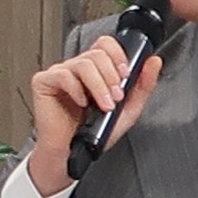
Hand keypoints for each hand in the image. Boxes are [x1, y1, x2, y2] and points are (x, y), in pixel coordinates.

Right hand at [26, 31, 163, 195]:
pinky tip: (81, 103)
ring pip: (83, 64)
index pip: (105, 44)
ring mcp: (59, 73)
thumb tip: (154, 62)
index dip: (118, 54)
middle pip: (97, 53)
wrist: (72, 153)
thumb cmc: (93, 132)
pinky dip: (76, 90)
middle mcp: (77, 68)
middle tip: (116, 96)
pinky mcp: (44, 82)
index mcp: (95, 70)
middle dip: (111, 76)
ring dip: (98, 86)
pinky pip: (63, 75)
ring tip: (103, 104)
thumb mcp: (127, 109)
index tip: (125, 75)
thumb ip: (143, 86)